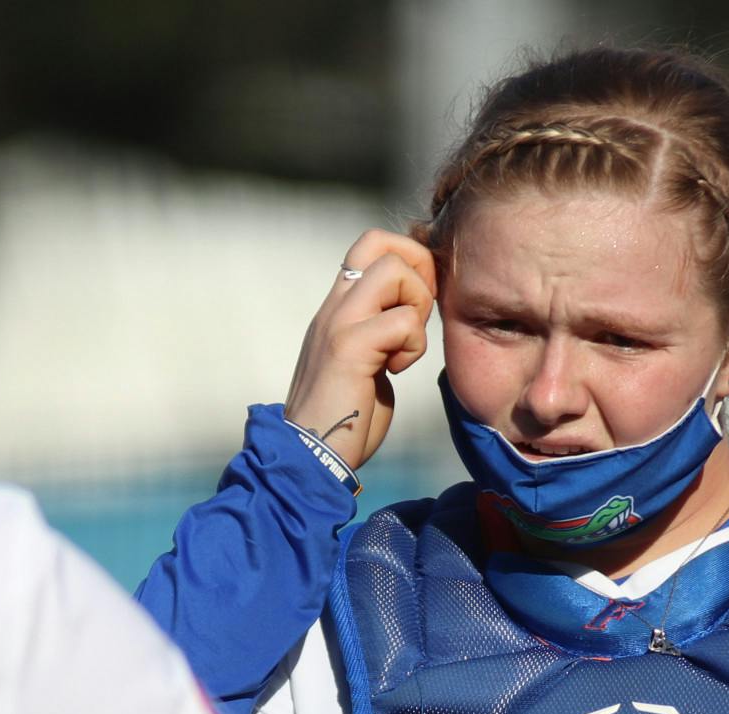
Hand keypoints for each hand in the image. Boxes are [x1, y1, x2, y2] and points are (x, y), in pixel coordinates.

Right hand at [284, 229, 436, 471]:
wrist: (309, 456)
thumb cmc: (343, 419)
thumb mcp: (366, 363)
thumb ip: (382, 334)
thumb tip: (410, 319)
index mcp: (338, 308)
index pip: (370, 246)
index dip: (407, 260)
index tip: (417, 305)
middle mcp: (334, 306)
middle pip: (380, 243)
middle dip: (418, 271)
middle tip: (418, 317)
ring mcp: (339, 324)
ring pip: (394, 271)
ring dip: (417, 308)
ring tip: (404, 349)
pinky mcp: (348, 349)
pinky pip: (402, 322)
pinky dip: (413, 347)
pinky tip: (396, 372)